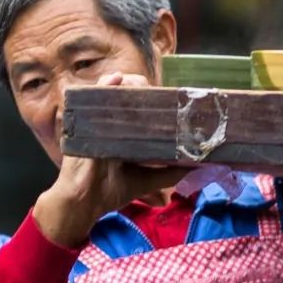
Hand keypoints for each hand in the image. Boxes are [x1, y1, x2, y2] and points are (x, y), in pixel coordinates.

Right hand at [34, 72, 182, 247]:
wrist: (84, 203)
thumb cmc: (109, 190)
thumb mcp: (146, 181)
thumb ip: (170, 173)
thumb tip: (198, 166)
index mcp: (124, 133)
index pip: (141, 107)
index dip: (154, 99)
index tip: (171, 98)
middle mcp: (111, 124)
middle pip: (129, 95)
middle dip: (144, 89)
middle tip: (160, 95)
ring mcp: (97, 121)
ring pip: (114, 92)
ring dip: (128, 84)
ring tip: (141, 86)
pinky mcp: (86, 123)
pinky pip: (94, 98)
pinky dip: (105, 85)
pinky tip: (117, 79)